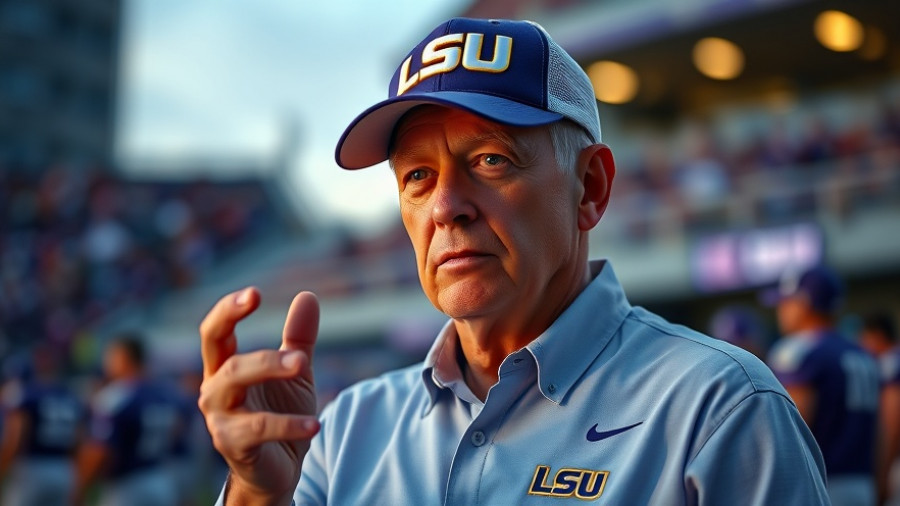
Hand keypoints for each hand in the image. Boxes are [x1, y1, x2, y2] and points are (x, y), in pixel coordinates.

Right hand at [198, 288, 320, 505]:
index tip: (254, 293)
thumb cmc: (280, 413)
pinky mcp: (232, 444)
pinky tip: (314, 424)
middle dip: (263, 356)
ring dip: (270, 374)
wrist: (280, 468)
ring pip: (235, 387)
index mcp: (224, 367)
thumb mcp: (293, 373)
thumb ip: (297, 338)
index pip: (214, 332)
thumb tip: (307, 295)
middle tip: (300, 356)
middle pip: (228, 362)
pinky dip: (288, 425)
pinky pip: (258, 429)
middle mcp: (215, 390)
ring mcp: (219, 418)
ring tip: (302, 368)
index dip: (229, 310)